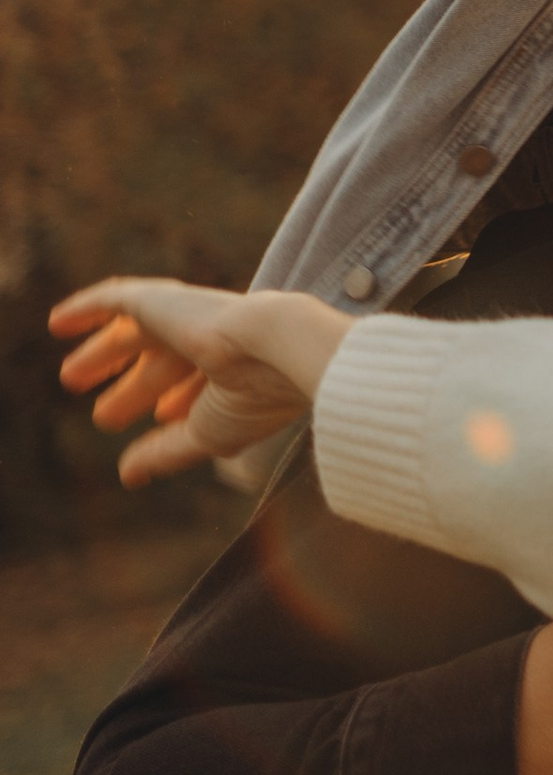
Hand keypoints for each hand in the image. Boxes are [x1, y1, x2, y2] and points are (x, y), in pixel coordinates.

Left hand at [51, 278, 349, 486]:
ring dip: (103, 356)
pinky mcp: (158, 299)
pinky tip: (58, 322)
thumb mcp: (204, 434)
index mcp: (232, 371)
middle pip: (161, 364)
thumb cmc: (253, 397)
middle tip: (104, 418)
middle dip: (134, 390)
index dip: (175, 405)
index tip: (161, 418)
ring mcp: (184, 317)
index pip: (196, 387)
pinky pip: (112, 299)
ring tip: (71, 378)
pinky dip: (84, 308)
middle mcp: (209, 341)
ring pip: (134, 334)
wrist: (274, 348)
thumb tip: (128, 475)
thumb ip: (165, 451)